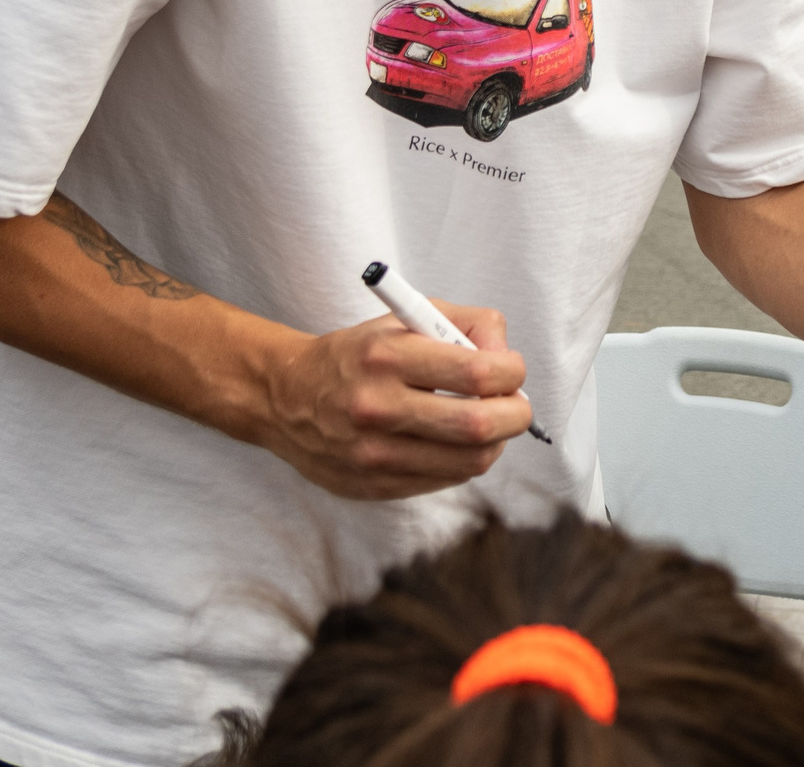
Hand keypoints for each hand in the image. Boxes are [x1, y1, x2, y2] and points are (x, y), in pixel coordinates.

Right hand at [253, 301, 531, 499]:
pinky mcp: (375, 486)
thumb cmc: (360, 355)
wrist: (286, 398)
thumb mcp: (406, 318)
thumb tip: (507, 361)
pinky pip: (447, 479)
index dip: (511, 372)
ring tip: (489, 421)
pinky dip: (465, 459)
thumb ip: (466, 324)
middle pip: (480, 425)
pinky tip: (456, 441)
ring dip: (496, 441)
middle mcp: (377, 407)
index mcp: (386, 356)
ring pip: (470, 460)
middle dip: (516, 414)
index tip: (511, 369)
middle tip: (516, 403)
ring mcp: (375, 454)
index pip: (476, 372)